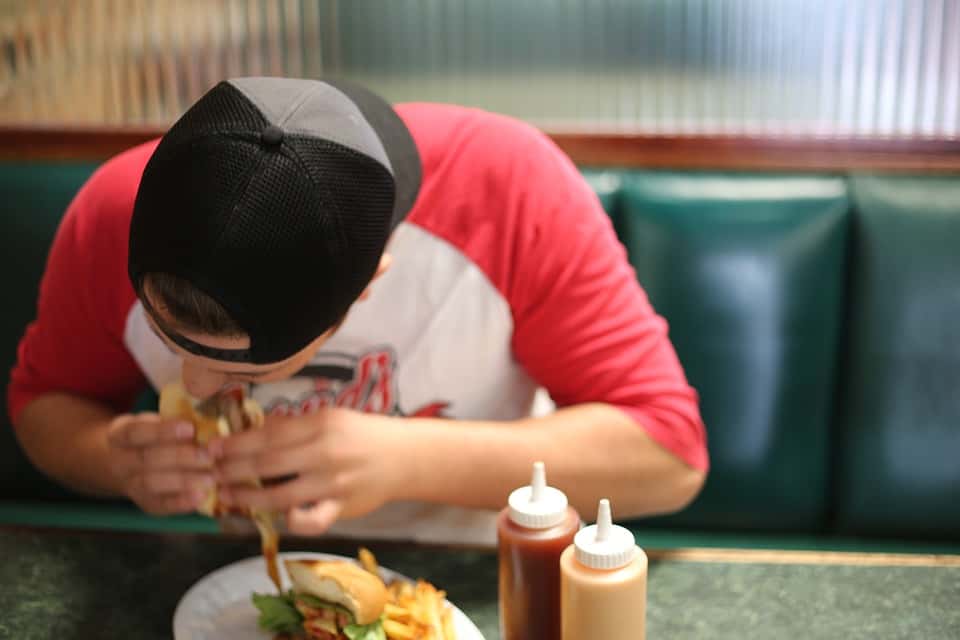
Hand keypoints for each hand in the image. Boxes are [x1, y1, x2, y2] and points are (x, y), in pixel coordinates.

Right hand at [106, 412, 213, 514]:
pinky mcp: (144, 502)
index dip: (163, 431)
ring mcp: (129, 484)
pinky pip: (159, 505)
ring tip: (210, 478)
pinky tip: (201, 496)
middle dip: (180, 457)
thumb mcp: (157, 422)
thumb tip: (208, 422)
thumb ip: (176, 423)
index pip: (136, 432)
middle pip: (146, 459)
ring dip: (183, 481)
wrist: (130, 462)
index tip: (190, 428)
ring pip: (151, 483)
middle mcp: (119, 460)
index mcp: (120, 434)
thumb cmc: (155, 436)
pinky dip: (181, 502)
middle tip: (208, 456)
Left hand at [209, 408, 406, 534]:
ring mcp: (333, 483)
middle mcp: (325, 452)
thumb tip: (253, 432)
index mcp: (320, 424)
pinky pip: (311, 521)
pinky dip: (291, 520)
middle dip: (232, 469)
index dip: (236, 443)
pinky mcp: (342, 507)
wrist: (404, 457)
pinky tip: (278, 517)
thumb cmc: (363, 434)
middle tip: (210, 472)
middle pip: (267, 464)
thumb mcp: (332, 418)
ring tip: (227, 496)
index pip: (268, 434)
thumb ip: (296, 427)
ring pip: (280, 495)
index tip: (212, 447)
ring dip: (247, 497)